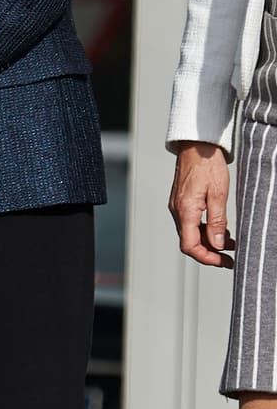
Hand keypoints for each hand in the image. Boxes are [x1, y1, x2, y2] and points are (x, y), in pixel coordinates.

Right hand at [169, 141, 234, 266]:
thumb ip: (217, 221)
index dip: (207, 257)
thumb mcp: (219, 193)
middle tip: (230, 257)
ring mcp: (178, 206)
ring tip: (230, 242)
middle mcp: (178, 211)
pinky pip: (191, 223)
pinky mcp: (181, 202)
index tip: (223, 261)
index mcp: (185, 210)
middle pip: (190, 242)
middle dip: (210, 252)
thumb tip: (218, 244)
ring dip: (209, 241)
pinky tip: (219, 227)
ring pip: (191, 233)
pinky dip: (204, 230)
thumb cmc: (208, 165)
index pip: (190, 246)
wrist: (196, 146)